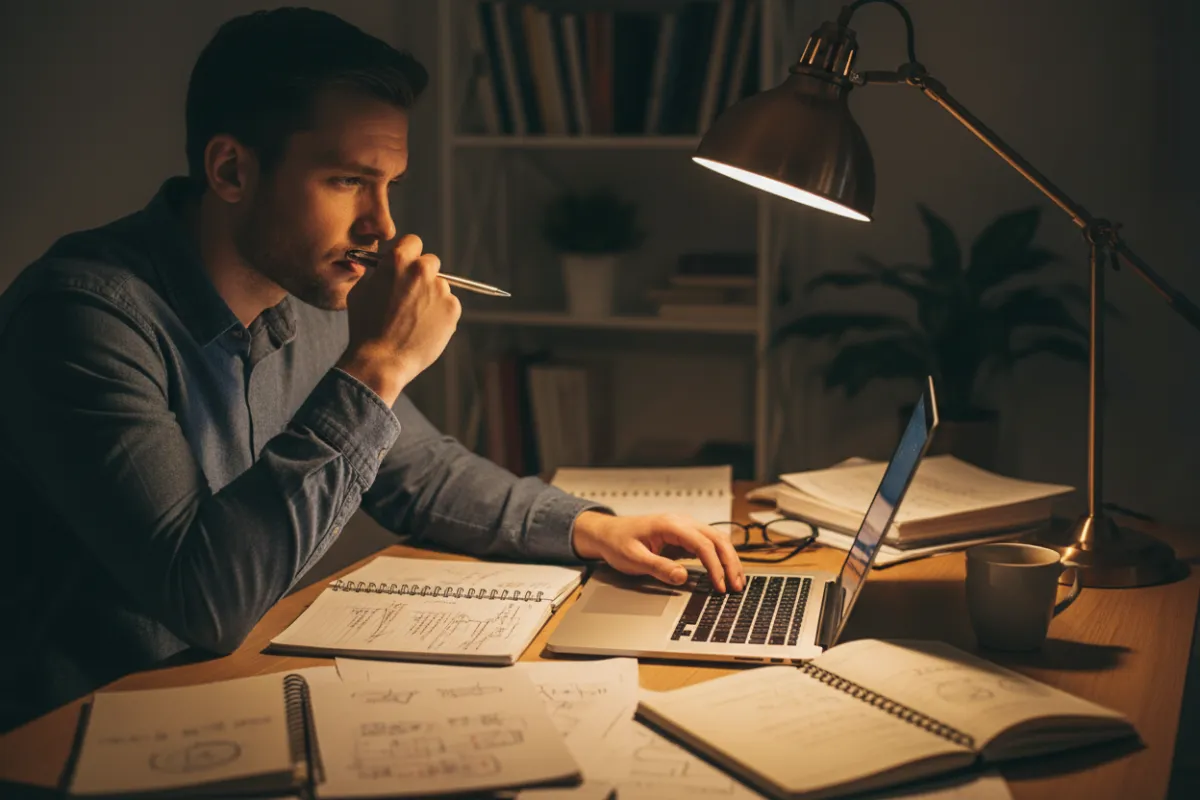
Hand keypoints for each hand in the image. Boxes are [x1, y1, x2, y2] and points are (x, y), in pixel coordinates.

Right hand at [337, 234, 460, 404]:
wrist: (382, 360)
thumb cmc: (366, 327)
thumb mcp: (361, 290)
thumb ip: (378, 273)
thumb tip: (385, 267)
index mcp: (398, 260)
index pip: (413, 242)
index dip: (409, 254)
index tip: (406, 266)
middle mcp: (422, 270)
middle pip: (430, 262)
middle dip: (422, 275)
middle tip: (411, 296)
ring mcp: (440, 289)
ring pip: (440, 286)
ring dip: (431, 296)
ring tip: (414, 319)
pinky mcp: (453, 309)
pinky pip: (449, 305)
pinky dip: (441, 314)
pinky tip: (424, 328)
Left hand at [571, 511, 744, 592]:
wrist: (607, 533)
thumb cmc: (617, 542)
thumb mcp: (634, 559)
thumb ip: (659, 568)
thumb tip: (682, 577)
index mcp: (670, 525)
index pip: (703, 544)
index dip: (715, 566)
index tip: (720, 586)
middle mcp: (681, 522)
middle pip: (717, 539)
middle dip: (731, 563)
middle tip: (737, 586)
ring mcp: (684, 527)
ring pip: (716, 540)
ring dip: (729, 559)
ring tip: (737, 581)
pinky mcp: (684, 536)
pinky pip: (708, 544)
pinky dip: (720, 557)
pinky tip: (725, 572)